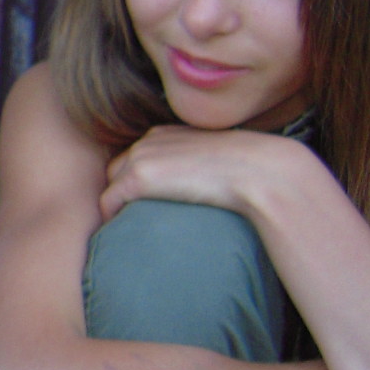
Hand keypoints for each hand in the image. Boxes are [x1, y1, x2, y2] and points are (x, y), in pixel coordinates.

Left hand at [99, 124, 308, 223]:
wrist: (261, 171)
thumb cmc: (250, 172)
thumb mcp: (217, 161)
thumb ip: (197, 167)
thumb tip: (198, 189)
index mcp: (167, 133)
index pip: (136, 159)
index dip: (137, 185)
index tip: (146, 207)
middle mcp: (148, 140)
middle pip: (117, 172)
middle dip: (123, 196)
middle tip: (133, 223)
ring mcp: (141, 157)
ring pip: (111, 187)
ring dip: (118, 209)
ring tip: (128, 233)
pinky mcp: (138, 177)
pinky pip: (108, 203)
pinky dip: (112, 218)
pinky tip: (126, 235)